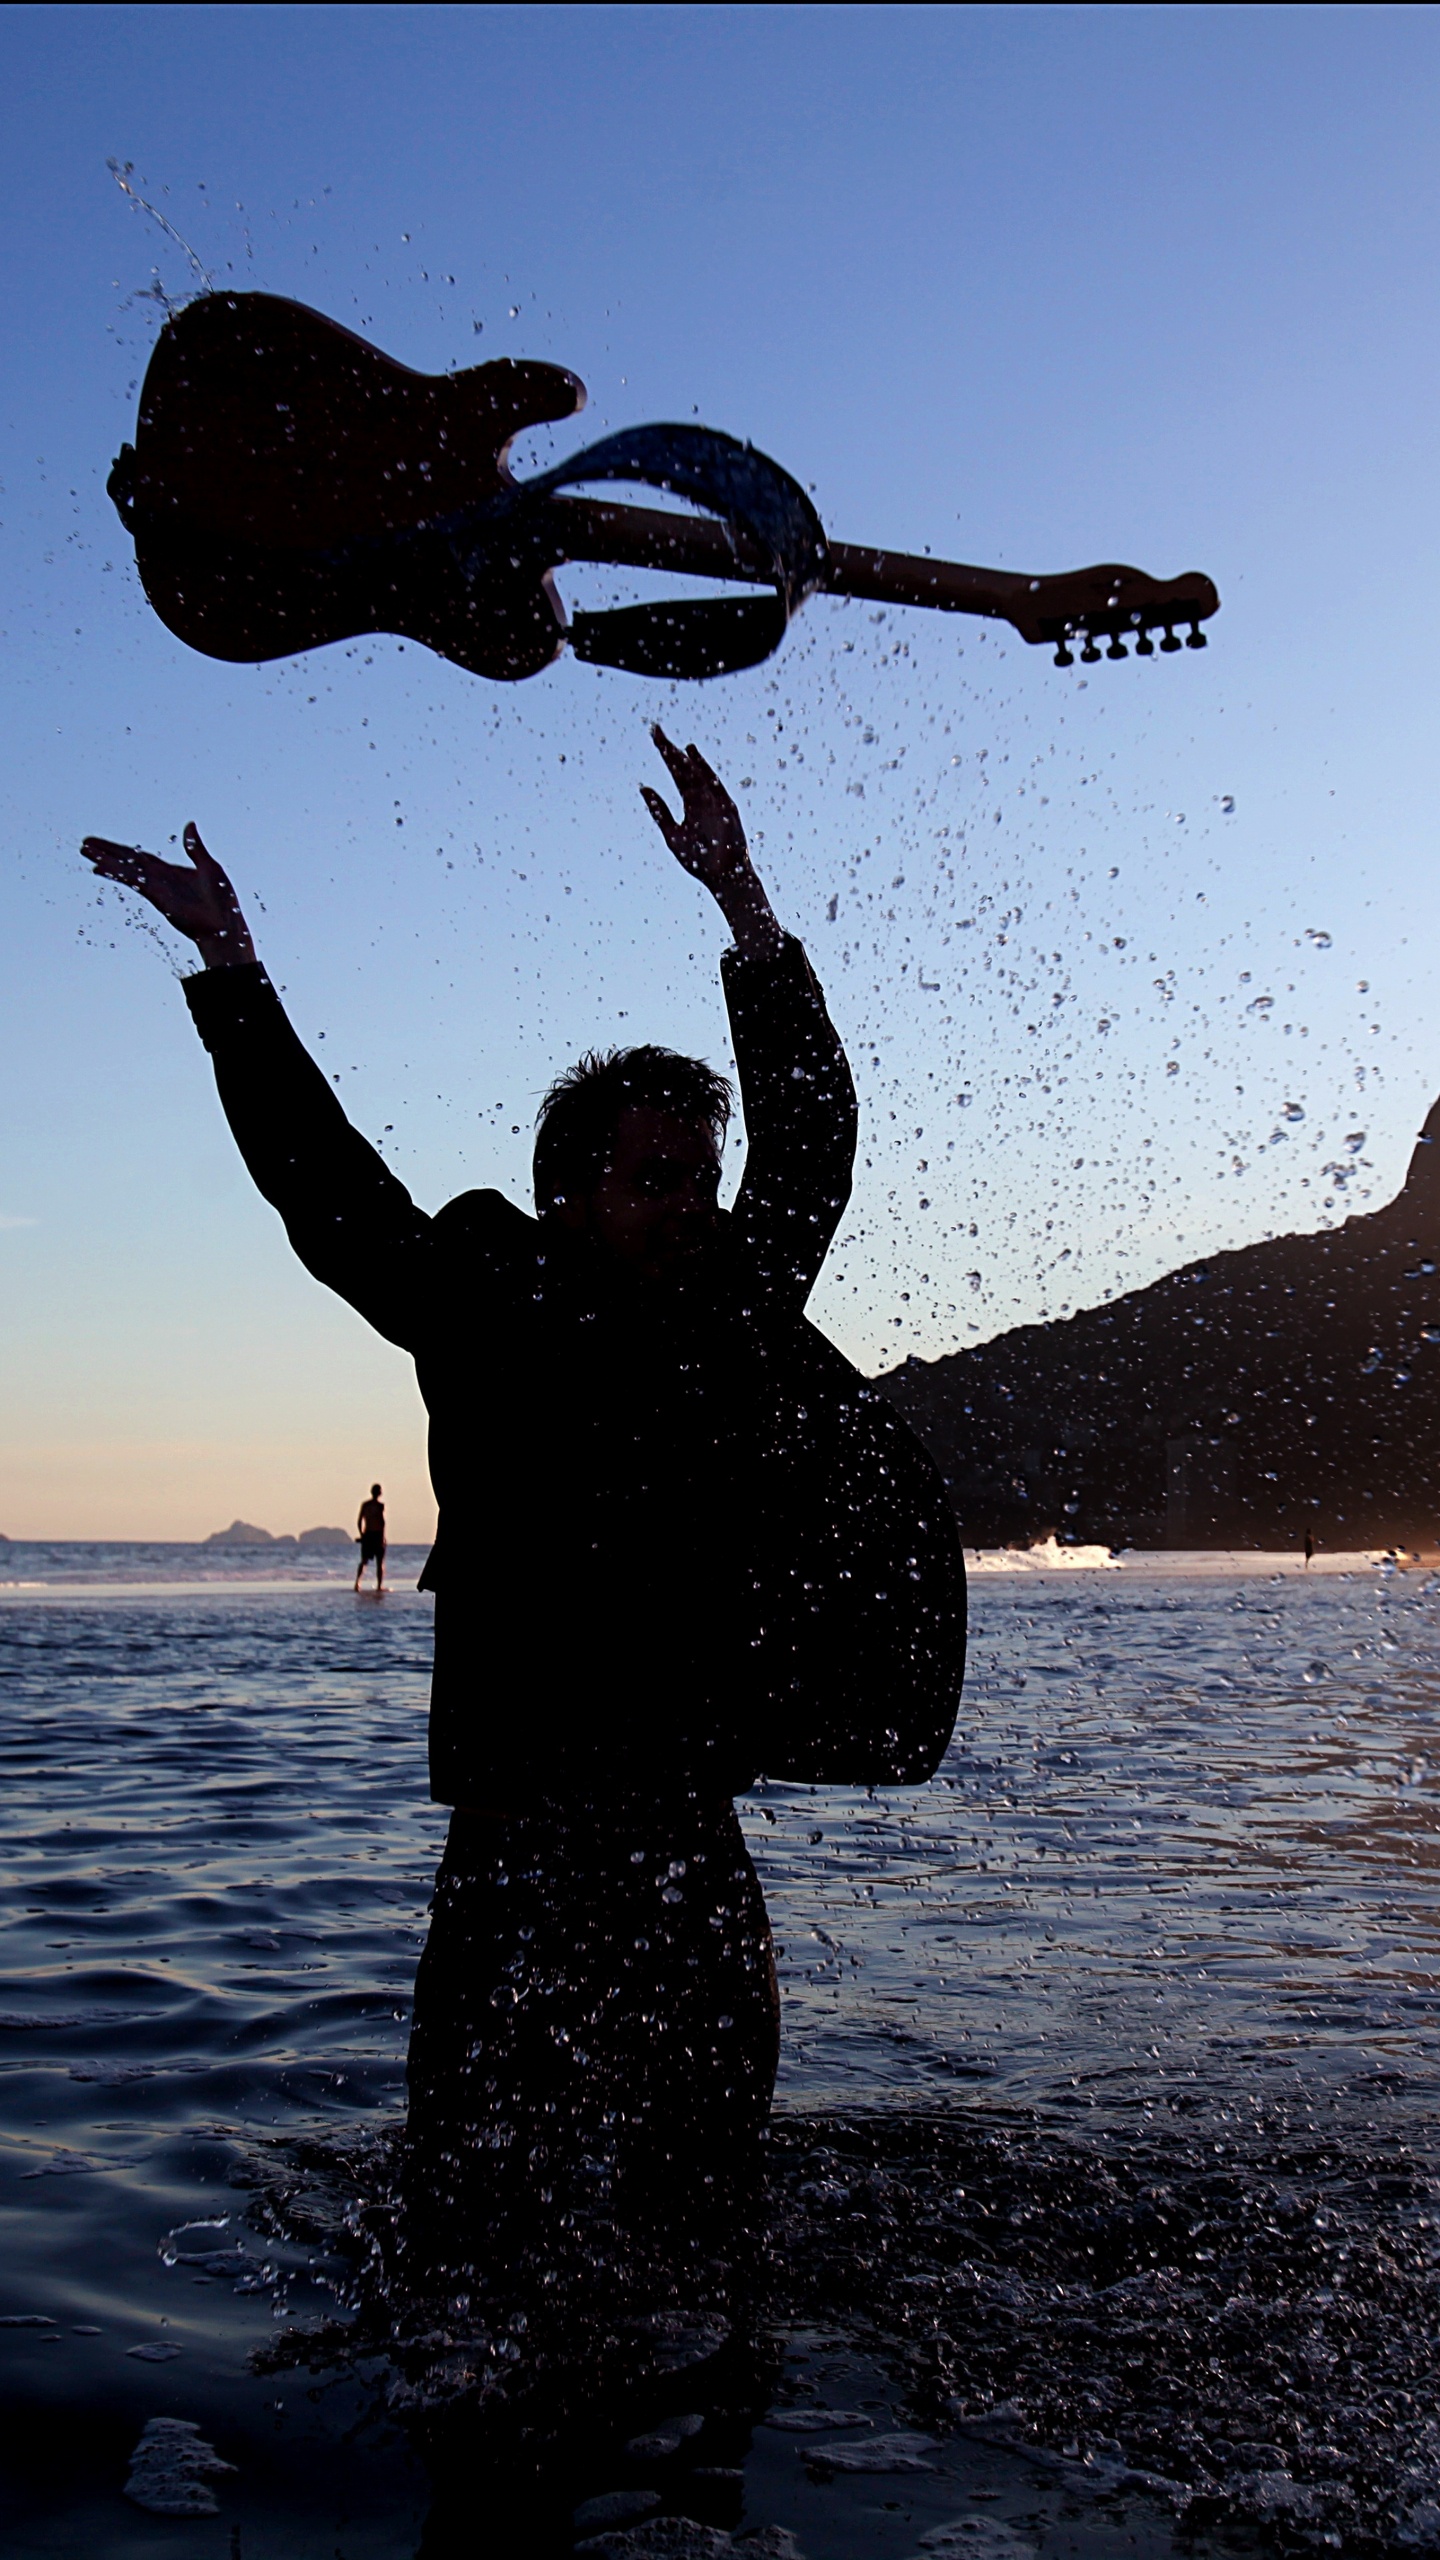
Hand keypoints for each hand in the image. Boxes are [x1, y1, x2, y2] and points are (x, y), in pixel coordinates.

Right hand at [81, 822, 255, 967]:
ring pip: (125, 868)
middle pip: (127, 861)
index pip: (140, 857)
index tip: (105, 845)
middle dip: (106, 851)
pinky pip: (133, 880)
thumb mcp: (209, 867)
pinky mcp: (156, 894)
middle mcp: (158, 879)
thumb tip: (189, 825)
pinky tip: (100, 867)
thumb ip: (195, 848)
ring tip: (84, 850)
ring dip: (105, 859)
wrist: (225, 926)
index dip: (121, 850)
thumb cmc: (221, 902)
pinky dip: (116, 872)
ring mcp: (156, 887)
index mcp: (169, 872)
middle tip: (84, 844)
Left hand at [640, 724, 750, 892]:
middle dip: (670, 751)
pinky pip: (712, 784)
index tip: (655, 736)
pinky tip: (692, 755)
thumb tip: (643, 787)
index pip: (677, 773)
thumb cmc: (699, 861)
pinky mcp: (725, 807)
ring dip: (684, 758)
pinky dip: (702, 769)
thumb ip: (659, 811)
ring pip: (696, 774)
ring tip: (671, 743)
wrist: (722, 877)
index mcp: (691, 805)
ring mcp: (714, 801)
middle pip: (684, 769)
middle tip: (656, 730)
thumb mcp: (672, 834)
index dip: (666, 755)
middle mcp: (702, 799)